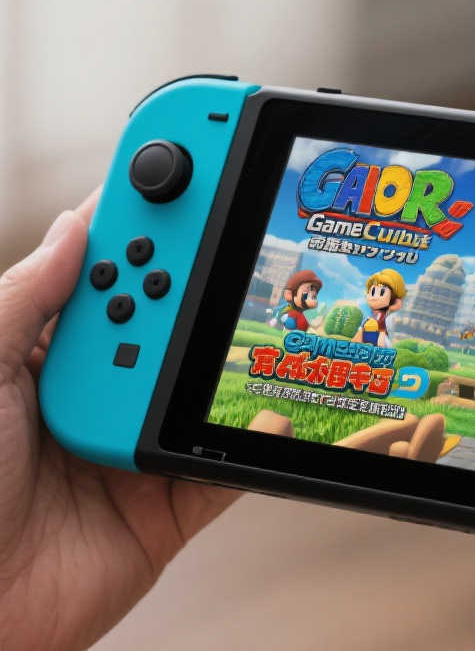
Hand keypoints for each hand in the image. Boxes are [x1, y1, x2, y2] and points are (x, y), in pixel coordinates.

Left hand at [0, 192, 240, 650]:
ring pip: (200, 367)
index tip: (189, 156)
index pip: (109, 261)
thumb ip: (24, 299)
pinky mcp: (172, 493)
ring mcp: (140, 435)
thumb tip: (77, 223)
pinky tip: (273, 399)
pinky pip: (225, 455)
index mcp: (46, 347)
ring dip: (231, 331)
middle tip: (242, 199)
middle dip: (203, 252)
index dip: (148, 209)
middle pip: (168, 304)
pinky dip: (256, 432)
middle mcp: (101, 382)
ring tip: (254, 290)